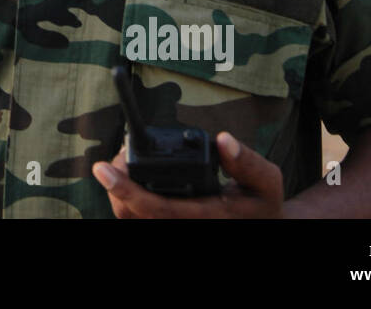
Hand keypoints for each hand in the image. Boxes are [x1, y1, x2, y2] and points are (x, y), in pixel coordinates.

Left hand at [92, 132, 283, 218]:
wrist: (263, 226)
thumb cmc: (261, 203)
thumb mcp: (267, 181)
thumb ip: (247, 162)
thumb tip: (223, 140)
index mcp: (210, 218)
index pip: (161, 210)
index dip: (128, 191)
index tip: (103, 170)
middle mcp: (189, 228)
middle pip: (134, 217)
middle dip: (115, 188)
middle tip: (109, 162)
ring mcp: (176, 229)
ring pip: (131, 220)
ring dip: (117, 194)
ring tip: (117, 167)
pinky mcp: (169, 224)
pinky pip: (137, 219)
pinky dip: (125, 200)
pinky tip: (125, 181)